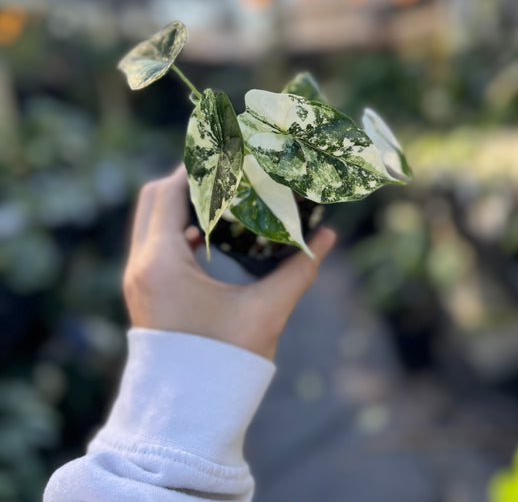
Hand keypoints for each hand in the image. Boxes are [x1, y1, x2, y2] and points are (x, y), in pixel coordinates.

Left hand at [123, 164, 335, 359]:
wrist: (187, 416)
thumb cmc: (227, 365)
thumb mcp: (266, 311)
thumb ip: (299, 269)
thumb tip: (328, 237)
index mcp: (162, 263)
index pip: (172, 191)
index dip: (198, 166)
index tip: (226, 153)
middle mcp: (141, 266)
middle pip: (154, 198)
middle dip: (187, 179)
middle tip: (224, 171)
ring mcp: (138, 280)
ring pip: (151, 220)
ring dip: (180, 204)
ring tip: (219, 197)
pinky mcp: (143, 293)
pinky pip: (153, 244)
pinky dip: (175, 230)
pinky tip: (206, 236)